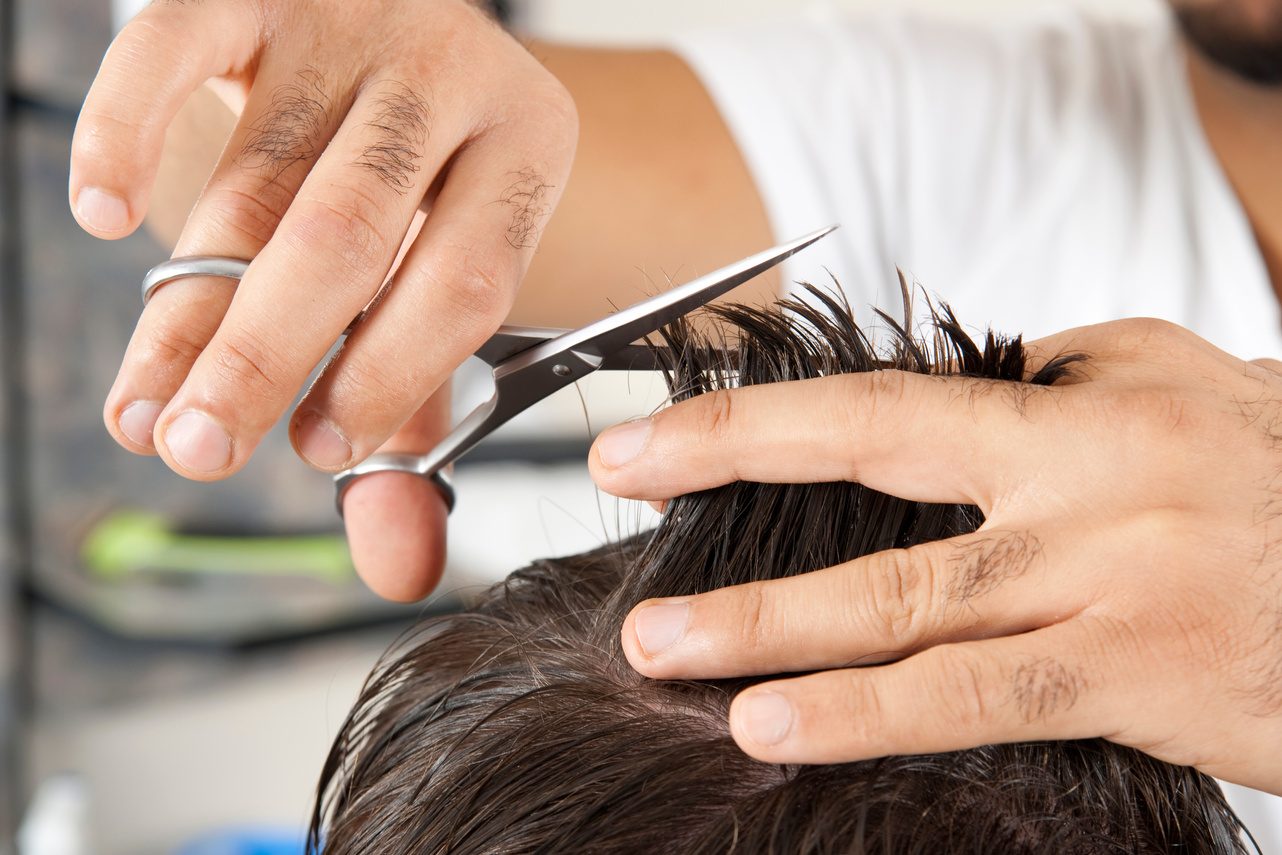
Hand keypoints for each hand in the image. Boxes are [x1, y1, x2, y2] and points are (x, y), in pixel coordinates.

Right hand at [71, 0, 576, 598]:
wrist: (392, 32)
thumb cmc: (420, 188)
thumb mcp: (439, 286)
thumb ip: (417, 413)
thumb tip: (402, 571)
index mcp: (527, 149)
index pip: (464, 284)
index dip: (389, 376)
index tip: (316, 449)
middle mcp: (453, 76)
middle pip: (349, 238)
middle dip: (264, 359)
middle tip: (198, 452)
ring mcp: (353, 21)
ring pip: (256, 179)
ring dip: (185, 305)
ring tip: (143, 406)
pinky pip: (177, 45)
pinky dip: (126, 130)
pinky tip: (104, 217)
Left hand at [589, 318, 1281, 794]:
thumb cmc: (1277, 476)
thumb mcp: (1174, 387)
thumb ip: (1054, 379)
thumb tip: (947, 386)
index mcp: (1074, 411)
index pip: (873, 404)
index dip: (748, 421)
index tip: (647, 442)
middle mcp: (1080, 486)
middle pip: (868, 481)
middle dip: (727, 495)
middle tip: (622, 517)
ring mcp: (1104, 582)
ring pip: (905, 605)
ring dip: (770, 629)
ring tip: (668, 652)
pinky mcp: (1134, 677)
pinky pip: (976, 698)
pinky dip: (869, 715)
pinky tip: (785, 731)